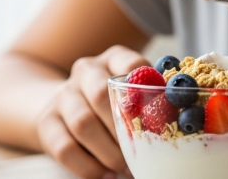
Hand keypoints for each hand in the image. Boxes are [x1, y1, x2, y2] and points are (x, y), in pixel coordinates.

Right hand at [36, 45, 146, 178]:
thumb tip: (181, 120)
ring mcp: (62, 95)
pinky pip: (65, 148)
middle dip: (124, 129)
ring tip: (126, 168)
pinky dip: (89, 167)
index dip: (146, 93)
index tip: (159, 119)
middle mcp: (85, 71)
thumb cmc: (110, 104)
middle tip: (142, 152)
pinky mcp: (46, 122)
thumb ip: (151, 100)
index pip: (131, 67)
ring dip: (109, 153)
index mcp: (113, 59)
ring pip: (82, 123)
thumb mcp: (129, 92)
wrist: (62, 107)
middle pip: (100, 95)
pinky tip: (106, 175)